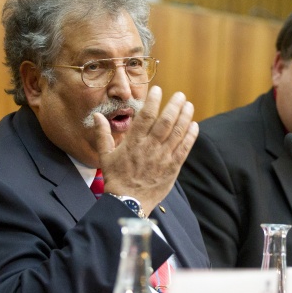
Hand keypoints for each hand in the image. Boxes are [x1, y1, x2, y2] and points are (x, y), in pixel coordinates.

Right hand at [96, 86, 198, 212]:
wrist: (128, 202)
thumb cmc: (115, 178)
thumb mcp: (105, 156)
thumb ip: (102, 135)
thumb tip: (97, 117)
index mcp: (133, 143)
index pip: (146, 117)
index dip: (154, 101)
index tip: (159, 90)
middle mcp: (150, 148)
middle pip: (166, 122)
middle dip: (175, 105)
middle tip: (181, 95)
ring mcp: (163, 158)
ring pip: (178, 133)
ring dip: (185, 117)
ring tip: (189, 105)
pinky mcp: (172, 168)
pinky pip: (184, 149)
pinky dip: (190, 136)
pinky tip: (194, 126)